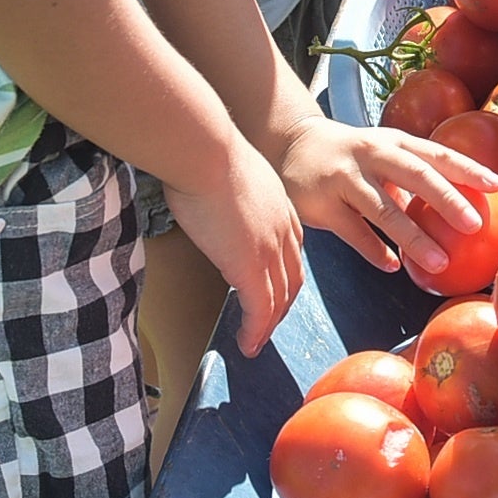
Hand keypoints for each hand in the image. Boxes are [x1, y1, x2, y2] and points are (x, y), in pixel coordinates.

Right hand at [164, 136, 303, 356]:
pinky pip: (260, 310)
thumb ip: (230, 191)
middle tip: (268, 323)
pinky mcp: (251, 268)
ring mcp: (270, 251)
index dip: (284, 272)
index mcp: (280, 206)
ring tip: (257, 341)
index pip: (292, 249)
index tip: (274, 287)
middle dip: (282, 304)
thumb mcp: (229, 171)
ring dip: (268, 324)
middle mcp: (283, 230)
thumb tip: (207, 196)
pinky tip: (248, 345)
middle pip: (292, 277)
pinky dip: (256, 331)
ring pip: (278, 298)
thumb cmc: (205, 152)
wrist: (207, 153)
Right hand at [279, 116, 497, 273]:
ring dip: (414, 237)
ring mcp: (345, 178)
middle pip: (415, 175)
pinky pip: (353, 232)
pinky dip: (374, 250)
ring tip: (440, 262)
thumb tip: (462, 206)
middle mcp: (371, 154)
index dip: (467, 168)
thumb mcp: (383, 154)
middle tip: (475, 224)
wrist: (292, 145)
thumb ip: (414, 177)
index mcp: (394, 141)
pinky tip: (394, 266)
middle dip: (447, 200)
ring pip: (383, 210)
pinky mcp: (322, 204)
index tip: (497, 186)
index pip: (437, 153)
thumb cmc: (353, 155)